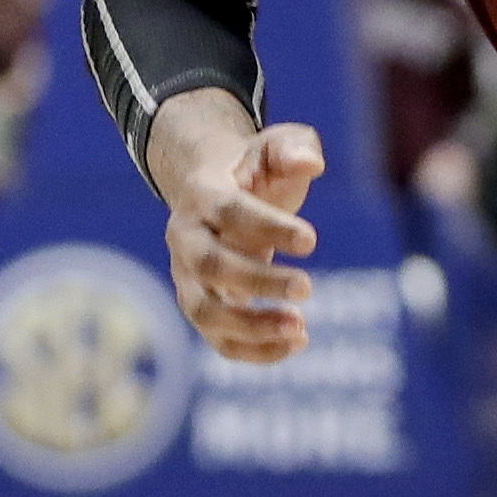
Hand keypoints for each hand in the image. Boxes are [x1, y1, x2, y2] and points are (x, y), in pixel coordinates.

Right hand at [148, 94, 323, 363]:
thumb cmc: (255, 170)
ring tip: (300, 329)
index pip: (229, 212)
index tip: (311, 240)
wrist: (216, 191)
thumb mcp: (276, 147)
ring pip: (204, 312)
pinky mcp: (201, 306)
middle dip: (258, 281)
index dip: (267, 228)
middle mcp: (185, 238)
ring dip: (251, 327)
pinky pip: (218, 338)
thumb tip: (310, 164)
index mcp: (202, 194)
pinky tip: (296, 344)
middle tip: (308, 288)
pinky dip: (254, 350)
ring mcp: (187, 277)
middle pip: (210, 266)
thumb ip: (293, 147)